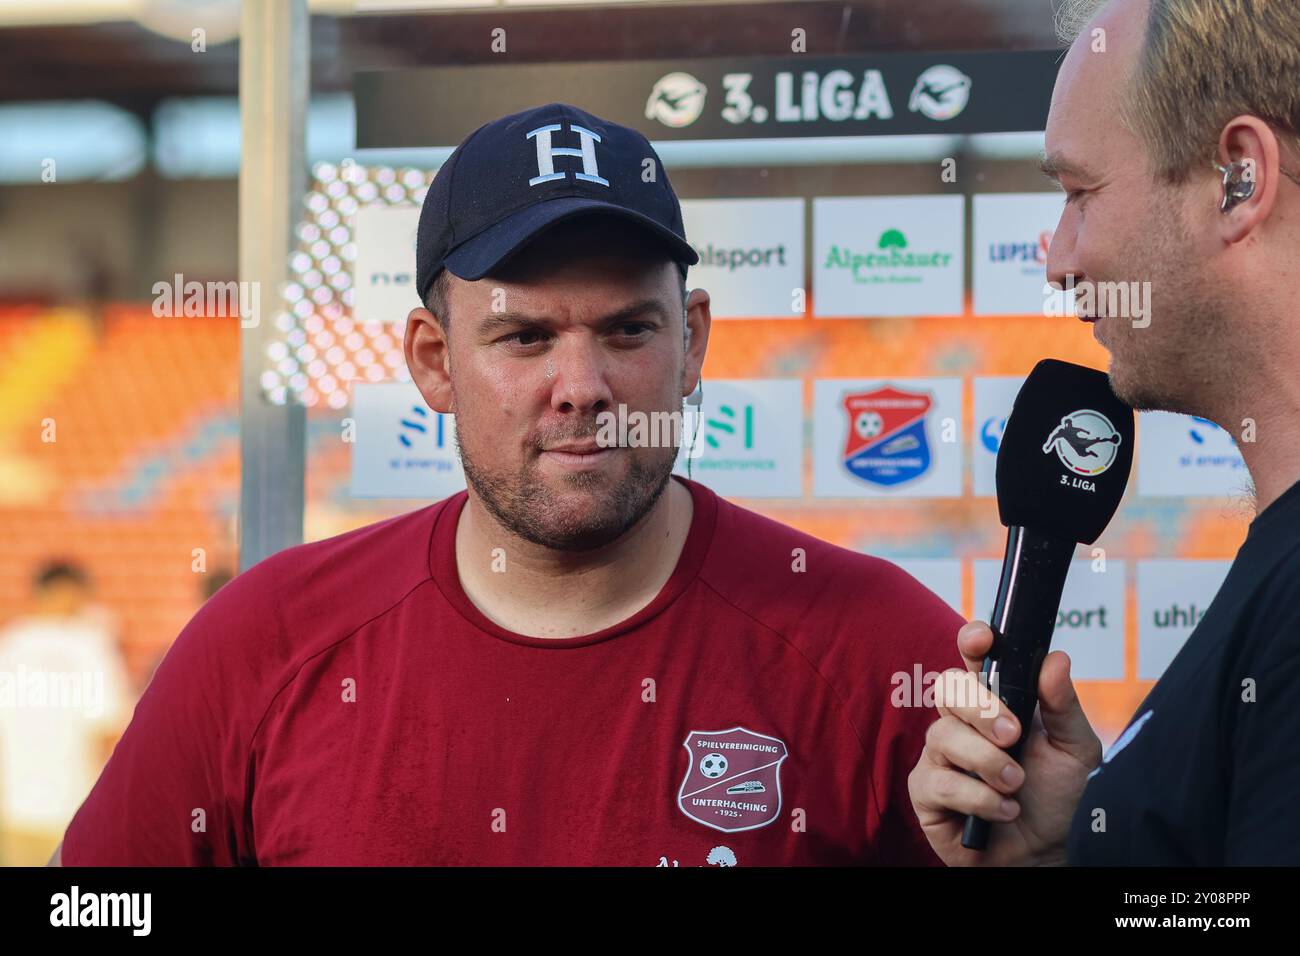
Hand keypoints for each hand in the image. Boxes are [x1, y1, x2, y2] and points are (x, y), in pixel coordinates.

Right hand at [907, 620, 1101, 865]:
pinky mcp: (925, 791)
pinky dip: (978, 797)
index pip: (973, 659)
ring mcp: (939, 755)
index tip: (983, 640)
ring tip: (1015, 785)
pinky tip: (1002, 810)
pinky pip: (940, 781)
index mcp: (995, 701)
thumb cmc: (1055, 796)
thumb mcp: (1075, 749)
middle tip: (1014, 736)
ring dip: (987, 762)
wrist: (1044, 852)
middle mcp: (961, 722)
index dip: (972, 642)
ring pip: (943, 735)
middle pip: (948, 687)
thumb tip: (1055, 658)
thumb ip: (1063, 705)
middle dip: (981, 708)